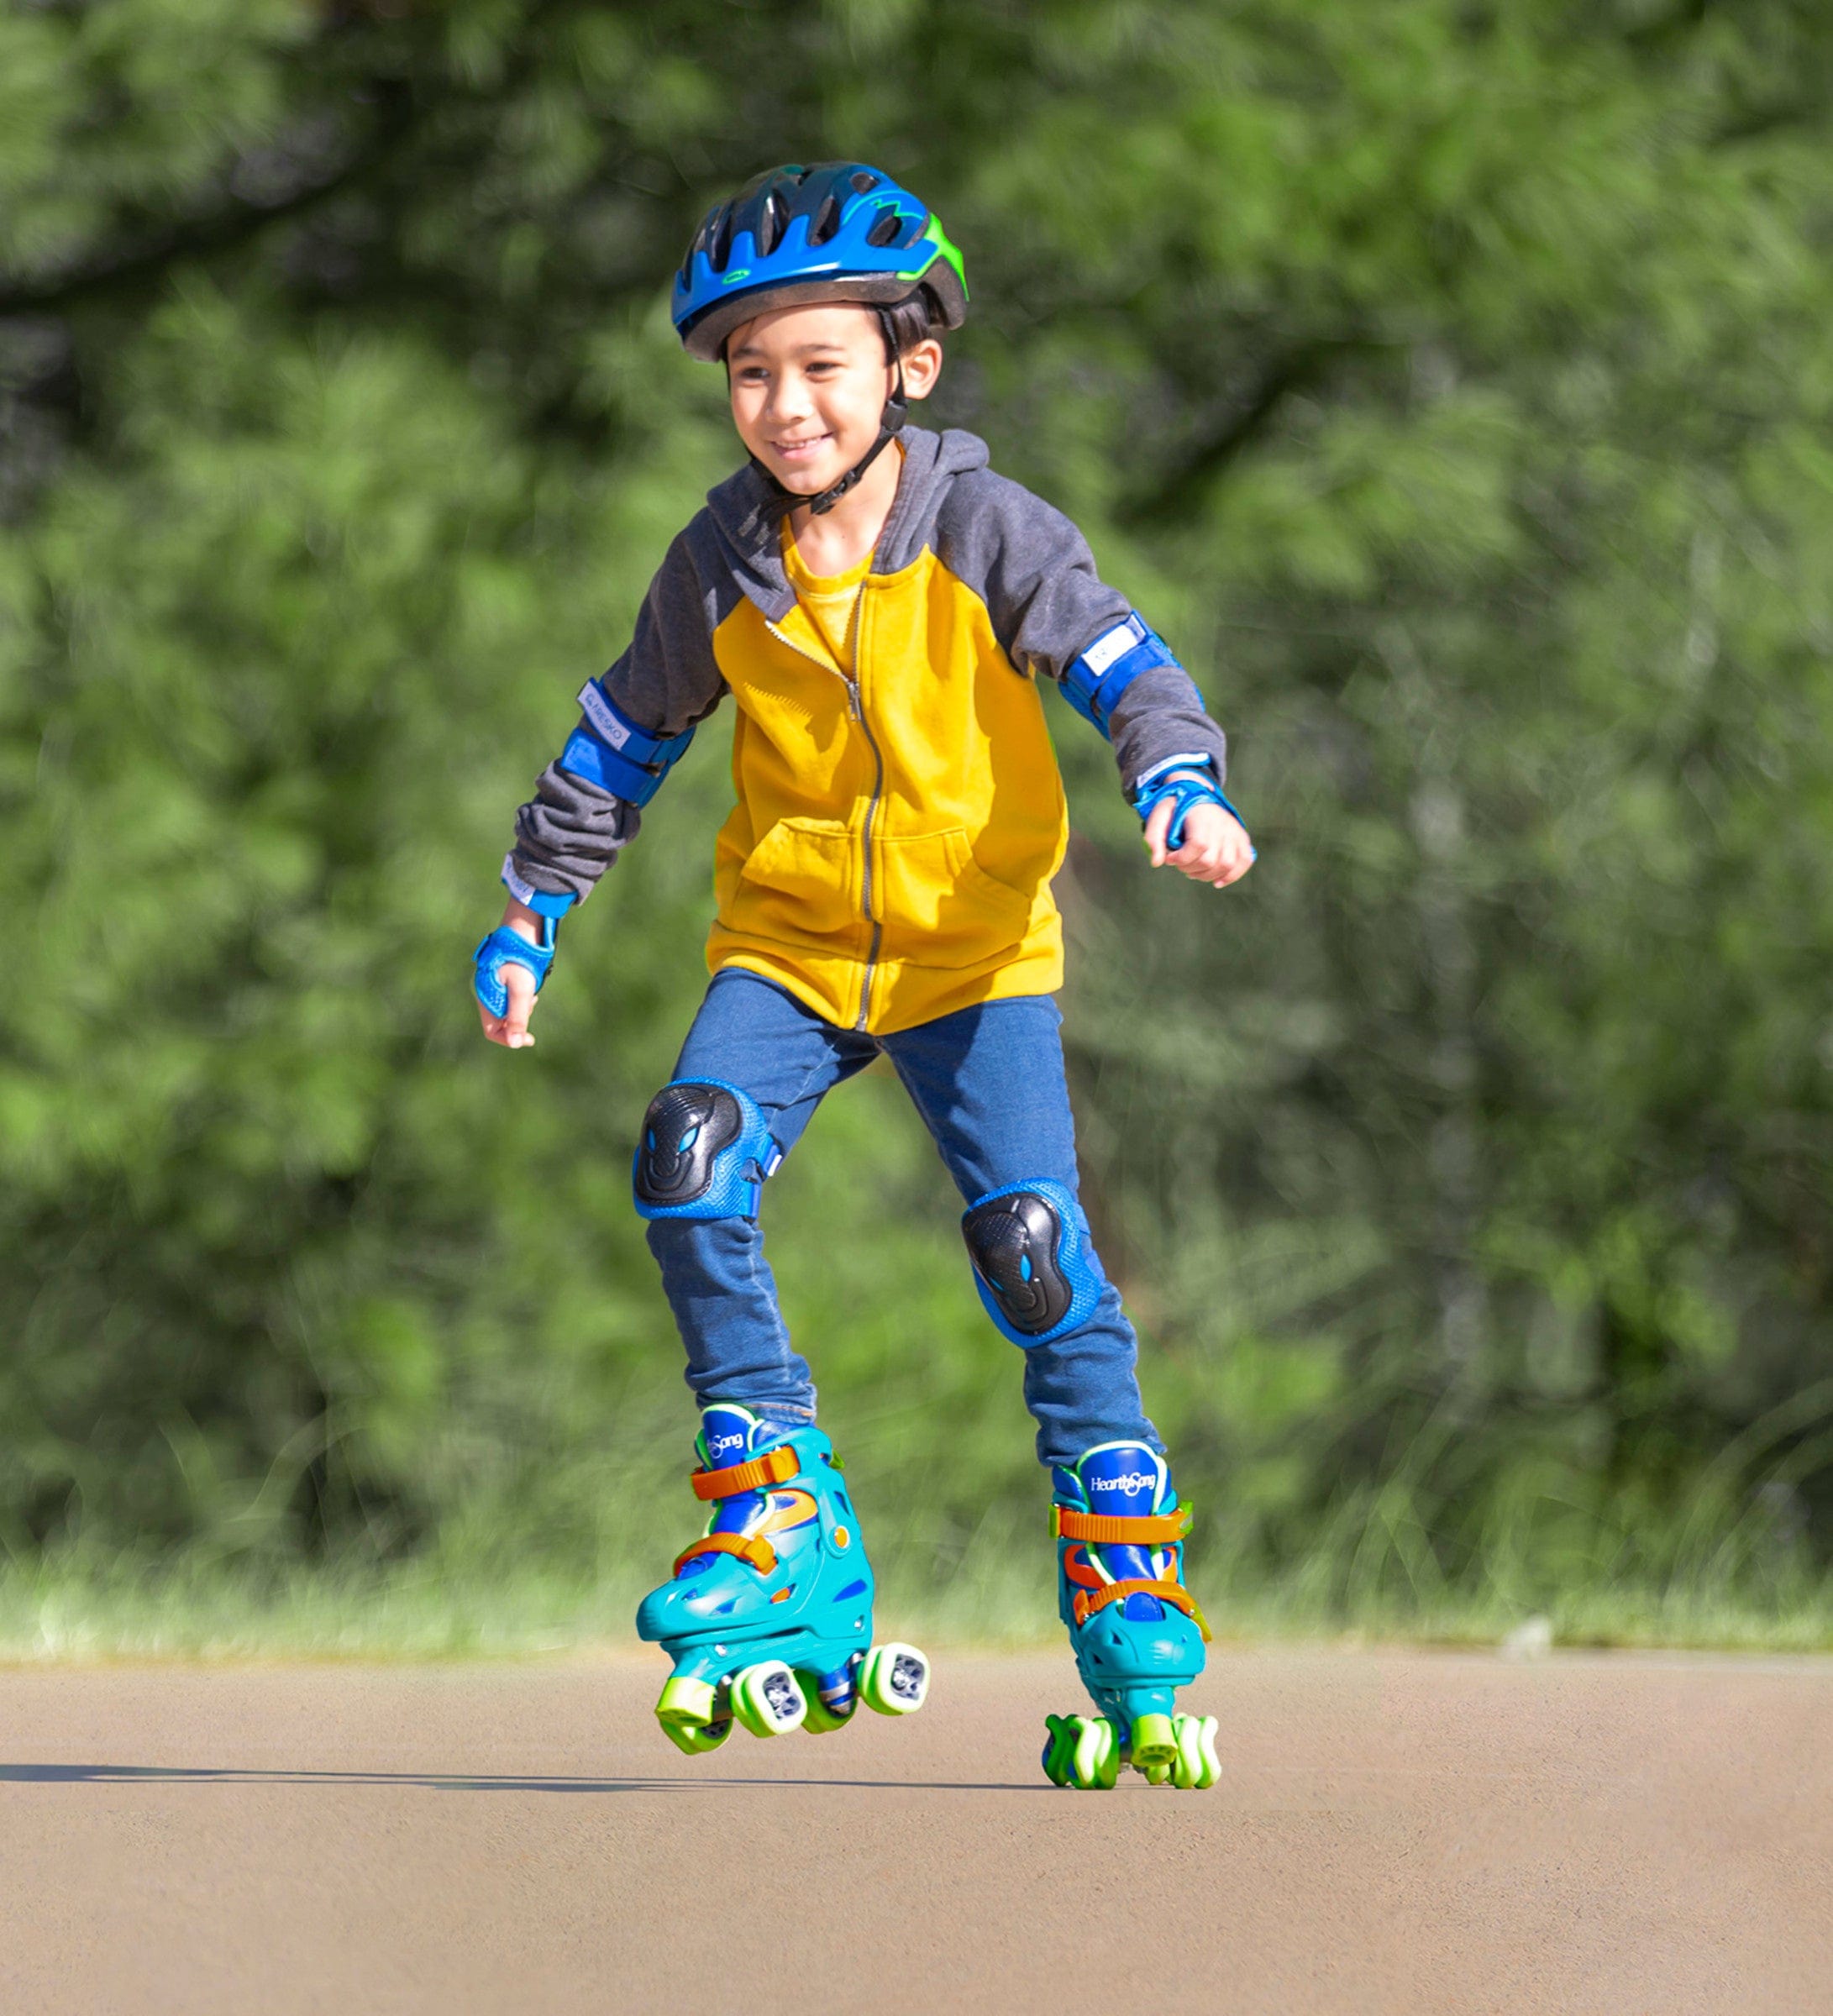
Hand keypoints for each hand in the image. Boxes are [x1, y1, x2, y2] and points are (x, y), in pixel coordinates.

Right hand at [477, 900, 542, 1048]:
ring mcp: (495, 986)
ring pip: (508, 1010)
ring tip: (531, 993)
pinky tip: (531, 988)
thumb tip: (514, 1043)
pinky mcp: (504, 979)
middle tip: (531, 1003)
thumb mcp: (521, 990)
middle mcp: (488, 994)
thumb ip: (517, 1017)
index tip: (529, 1039)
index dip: (509, 1039)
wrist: (522, 929)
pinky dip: (522, 999)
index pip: (492, 1031)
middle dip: (518, 1020)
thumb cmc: (520, 959)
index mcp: (486, 997)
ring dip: (522, 1008)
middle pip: (501, 1021)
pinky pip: (511, 998)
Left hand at [1145, 795, 1253, 886]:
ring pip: (1226, 865)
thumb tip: (1157, 863)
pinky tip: (1216, 881)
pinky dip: (1232, 875)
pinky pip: (1244, 861)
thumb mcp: (1159, 815)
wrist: (1196, 794)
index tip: (1171, 857)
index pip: (1198, 845)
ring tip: (1194, 870)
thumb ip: (1154, 837)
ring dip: (1206, 875)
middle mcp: (1222, 823)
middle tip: (1180, 863)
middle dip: (1190, 868)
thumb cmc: (1176, 807)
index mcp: (1202, 816)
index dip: (1182, 858)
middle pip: (1210, 860)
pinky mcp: (1242, 838)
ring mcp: (1235, 831)